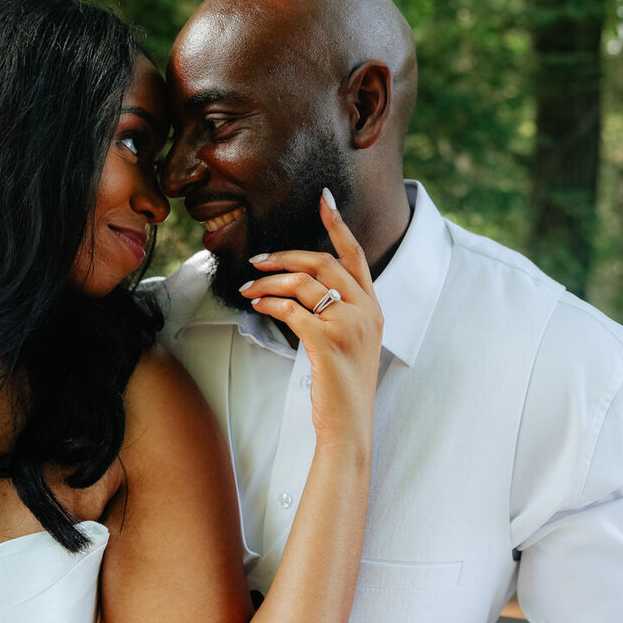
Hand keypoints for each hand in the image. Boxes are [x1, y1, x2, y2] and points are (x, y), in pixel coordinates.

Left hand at [238, 188, 383, 456]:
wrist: (348, 424)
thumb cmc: (342, 386)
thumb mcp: (350, 341)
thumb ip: (337, 312)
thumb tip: (301, 290)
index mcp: (374, 307)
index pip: (355, 255)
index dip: (338, 224)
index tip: (324, 199)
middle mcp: (366, 310)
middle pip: (322, 263)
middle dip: (285, 255)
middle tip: (257, 258)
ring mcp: (349, 324)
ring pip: (302, 284)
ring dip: (268, 282)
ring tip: (249, 288)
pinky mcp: (328, 341)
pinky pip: (291, 310)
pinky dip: (269, 303)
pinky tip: (256, 305)